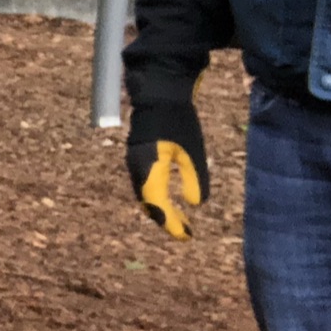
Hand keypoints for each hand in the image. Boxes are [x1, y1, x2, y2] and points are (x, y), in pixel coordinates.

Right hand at [126, 97, 208, 239]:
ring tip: (177, 219)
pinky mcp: (137, 156)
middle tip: (184, 231)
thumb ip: (194, 179)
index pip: (158, 205)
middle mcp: (137, 169)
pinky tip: (167, 198)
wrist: (158, 94)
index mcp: (149, 169)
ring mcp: (134, 162)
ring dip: (159, 209)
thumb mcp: (192, 151)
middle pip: (148, 203)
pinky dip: (155, 196)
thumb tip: (196, 205)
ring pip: (145, 194)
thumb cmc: (178, 121)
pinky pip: (144, 184)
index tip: (186, 236)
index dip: (171, 223)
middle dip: (165, 219)